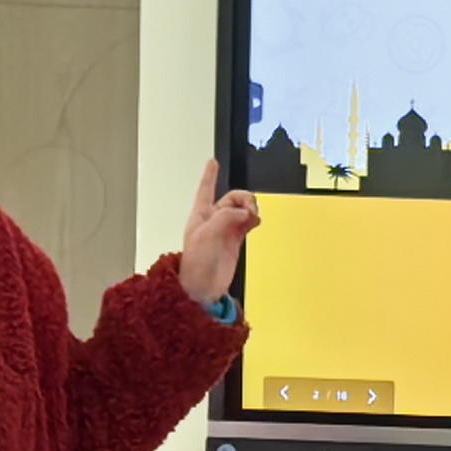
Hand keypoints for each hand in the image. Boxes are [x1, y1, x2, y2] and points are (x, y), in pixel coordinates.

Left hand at [179, 159, 259, 311]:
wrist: (203, 288)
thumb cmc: (196, 264)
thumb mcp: (206, 234)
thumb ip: (225, 218)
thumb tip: (243, 213)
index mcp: (200, 214)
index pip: (205, 189)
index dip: (209, 175)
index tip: (213, 162)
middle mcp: (212, 220)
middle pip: (232, 198)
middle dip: (242, 199)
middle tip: (249, 209)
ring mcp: (225, 230)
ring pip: (242, 209)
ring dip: (250, 208)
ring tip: (253, 216)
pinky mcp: (235, 241)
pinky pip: (247, 222)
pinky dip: (253, 219)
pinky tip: (255, 221)